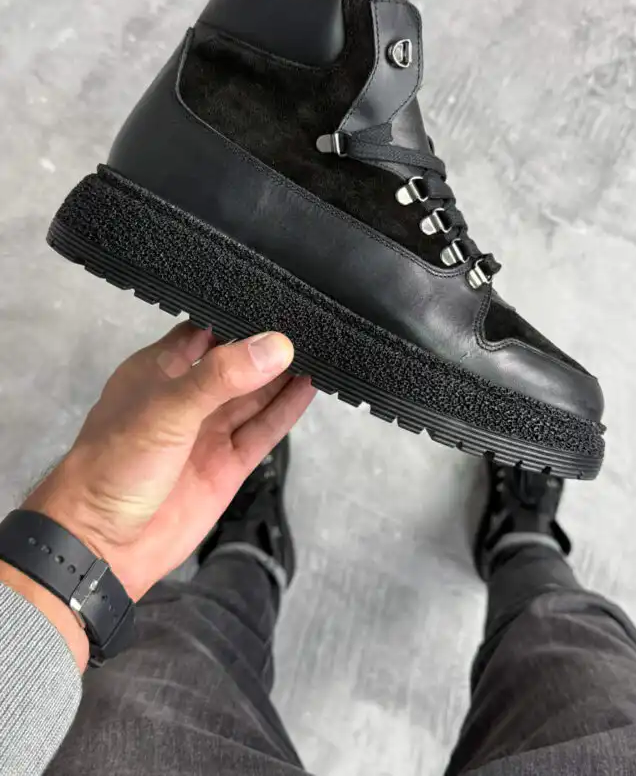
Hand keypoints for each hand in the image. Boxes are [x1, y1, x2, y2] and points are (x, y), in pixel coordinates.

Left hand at [22, 322, 315, 605]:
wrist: (103, 546)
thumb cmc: (115, 465)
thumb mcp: (168, 409)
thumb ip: (222, 376)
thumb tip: (276, 346)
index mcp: (159, 371)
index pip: (205, 331)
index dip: (238, 317)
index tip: (278, 300)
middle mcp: (187, 398)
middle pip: (237, 364)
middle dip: (268, 347)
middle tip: (310, 323)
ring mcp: (208, 432)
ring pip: (255, 396)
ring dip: (284, 376)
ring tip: (322, 349)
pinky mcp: (228, 464)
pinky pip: (263, 430)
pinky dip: (286, 410)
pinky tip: (310, 387)